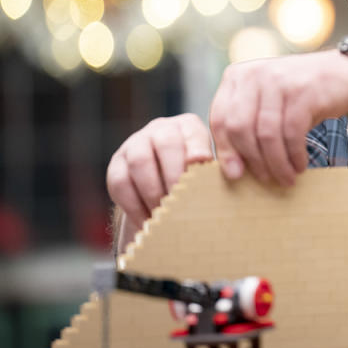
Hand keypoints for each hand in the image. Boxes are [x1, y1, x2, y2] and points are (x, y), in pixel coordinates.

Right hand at [106, 113, 213, 230]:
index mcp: (188, 126)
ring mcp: (135, 144)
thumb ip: (214, 170)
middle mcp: (160, 129)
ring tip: (165, 215)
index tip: (202, 164)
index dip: (197, 148)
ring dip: (154, 192)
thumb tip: (232, 178)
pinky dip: (135, 205)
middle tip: (183, 202)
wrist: (162, 177)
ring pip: (140, 162)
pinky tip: (148, 222)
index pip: (193, 133)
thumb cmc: (195, 175)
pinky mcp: (116, 164)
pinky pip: (120, 182)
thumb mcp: (208, 167)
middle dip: (175, 175)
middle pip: (165, 144)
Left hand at [208, 51, 347, 185]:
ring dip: (276, 163)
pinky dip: (295, 154)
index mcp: (237, 77)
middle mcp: (255, 74)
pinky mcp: (302, 91)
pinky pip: (291, 132)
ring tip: (286, 178)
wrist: (343, 75)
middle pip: (240, 128)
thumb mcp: (267, 103)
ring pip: (267, 134)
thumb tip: (232, 169)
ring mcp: (279, 80)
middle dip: (252, 160)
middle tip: (265, 180)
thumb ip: (247, 125)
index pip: (219, 118)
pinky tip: (300, 165)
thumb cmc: (300, 97)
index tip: (235, 175)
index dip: (226, 150)